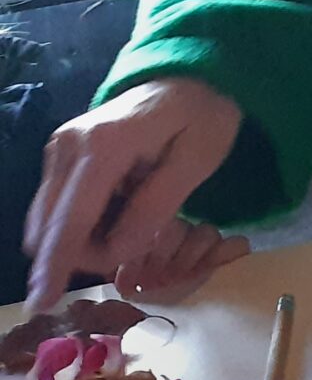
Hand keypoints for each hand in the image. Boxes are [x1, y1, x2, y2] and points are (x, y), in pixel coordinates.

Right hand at [22, 79, 245, 310]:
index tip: (41, 303)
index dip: (57, 265)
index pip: (71, 219)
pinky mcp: (60, 155)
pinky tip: (119, 210)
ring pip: (50, 221)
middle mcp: (67, 146)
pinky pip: (58, 207)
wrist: (188, 76)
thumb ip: (156, 208)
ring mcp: (59, 149)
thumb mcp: (197, 161)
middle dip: (83, 253)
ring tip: (136, 217)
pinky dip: (83, 222)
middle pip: (53, 226)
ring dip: (84, 238)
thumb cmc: (201, 116)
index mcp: (103, 146)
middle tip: (138, 241)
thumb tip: (115, 252)